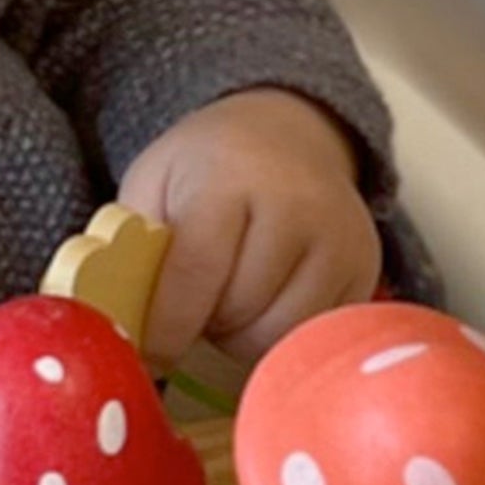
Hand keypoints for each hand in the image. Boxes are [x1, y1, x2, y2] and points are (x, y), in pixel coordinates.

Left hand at [118, 87, 381, 372]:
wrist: (283, 132)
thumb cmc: (202, 170)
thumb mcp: (150, 187)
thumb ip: (129, 250)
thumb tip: (118, 324)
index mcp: (230, 179)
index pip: (196, 275)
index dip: (167, 327)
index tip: (149, 353)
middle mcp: (298, 205)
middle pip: (240, 313)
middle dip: (205, 324)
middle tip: (196, 303)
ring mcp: (341, 238)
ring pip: (278, 335)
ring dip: (242, 336)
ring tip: (231, 301)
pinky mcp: (366, 268)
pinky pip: (312, 336)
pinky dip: (279, 335)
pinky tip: (266, 303)